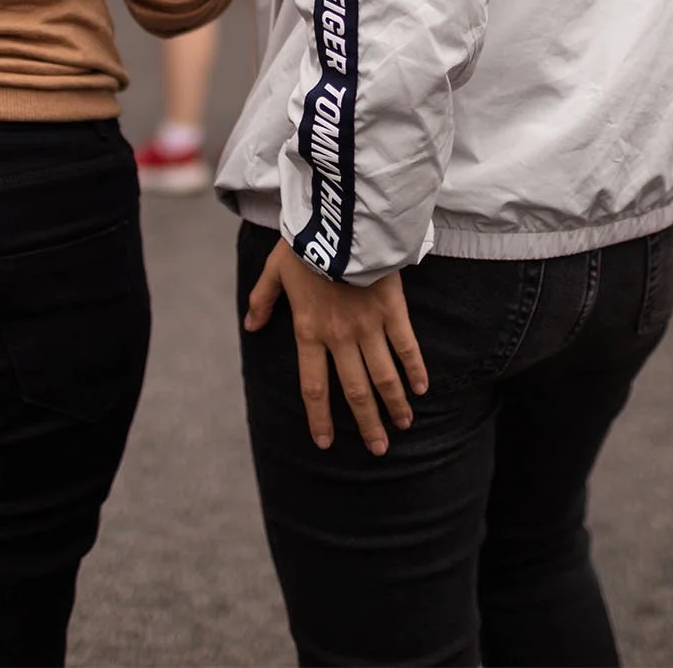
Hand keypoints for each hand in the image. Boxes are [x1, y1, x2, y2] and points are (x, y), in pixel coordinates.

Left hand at [243, 237, 427, 455]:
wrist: (339, 222)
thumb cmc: (304, 243)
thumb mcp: (275, 270)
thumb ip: (262, 300)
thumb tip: (250, 325)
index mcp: (309, 332)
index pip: (313, 387)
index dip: (319, 417)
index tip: (324, 443)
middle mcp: (339, 337)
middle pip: (355, 391)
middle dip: (367, 423)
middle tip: (378, 449)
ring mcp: (369, 326)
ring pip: (384, 376)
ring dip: (394, 404)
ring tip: (403, 426)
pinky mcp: (393, 309)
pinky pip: (406, 346)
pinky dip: (415, 369)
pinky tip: (422, 388)